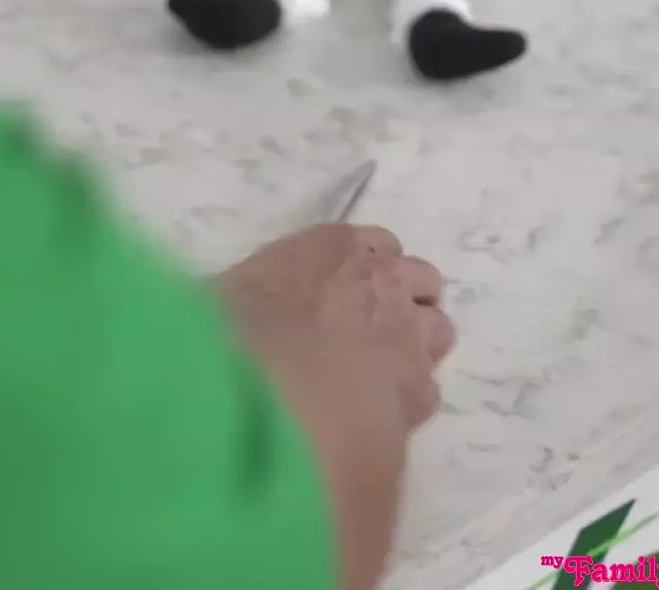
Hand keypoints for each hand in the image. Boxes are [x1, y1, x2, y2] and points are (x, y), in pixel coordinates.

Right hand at [216, 223, 454, 589]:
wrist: (281, 396)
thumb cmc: (237, 334)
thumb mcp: (222, 297)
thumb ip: (246, 294)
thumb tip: (233, 306)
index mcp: (335, 247)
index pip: (374, 245)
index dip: (364, 270)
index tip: (343, 291)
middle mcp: (384, 280)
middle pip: (419, 279)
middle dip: (399, 301)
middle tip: (365, 330)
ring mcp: (410, 335)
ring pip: (437, 329)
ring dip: (414, 344)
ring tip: (379, 371)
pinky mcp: (421, 390)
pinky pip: (427, 389)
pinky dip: (407, 398)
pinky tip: (378, 414)